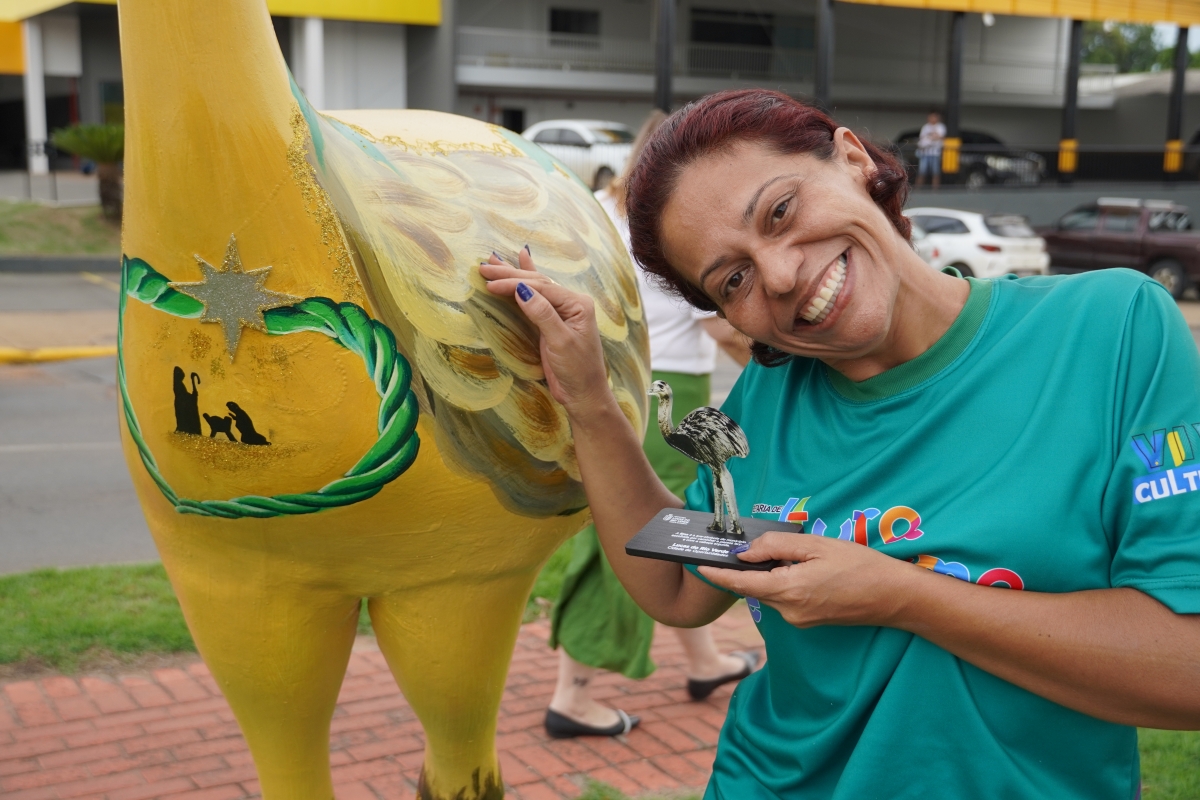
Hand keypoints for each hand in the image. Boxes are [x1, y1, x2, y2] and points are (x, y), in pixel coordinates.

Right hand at [480, 248, 611, 416]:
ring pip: (535, 286)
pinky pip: (537, 296)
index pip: (541, 287)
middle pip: (537, 282)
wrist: (583, 394)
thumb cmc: (577, 370)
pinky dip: (527, 281)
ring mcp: (562, 311)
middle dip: (509, 274)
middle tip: (483, 267)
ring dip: (514, 273)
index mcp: (577, 304)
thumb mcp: (560, 342)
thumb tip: (522, 290)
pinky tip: (523, 259)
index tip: (490, 283)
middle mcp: (571, 303)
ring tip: (494, 259)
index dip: (515, 283)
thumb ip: (542, 314)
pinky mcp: (552, 322)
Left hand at [698, 532, 916, 627]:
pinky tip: (799, 568)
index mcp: (789, 591)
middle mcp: (789, 612)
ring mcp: (798, 621)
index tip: (698, 564)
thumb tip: (744, 552)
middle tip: (737, 545)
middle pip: (753, 588)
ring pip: (769, 593)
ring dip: (766, 575)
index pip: (740, 584)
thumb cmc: (860, 565)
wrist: (894, 597)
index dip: (716, 574)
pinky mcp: (807, 622)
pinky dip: (781, 583)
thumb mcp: (816, 546)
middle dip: (743, 569)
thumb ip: (776, 546)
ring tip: (785, 553)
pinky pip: (784, 599)